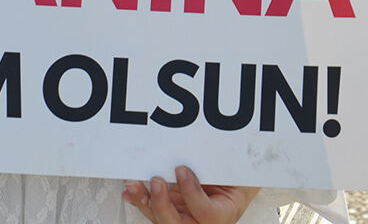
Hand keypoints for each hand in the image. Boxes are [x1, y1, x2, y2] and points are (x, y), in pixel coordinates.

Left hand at [122, 166, 259, 223]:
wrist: (234, 184)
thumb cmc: (237, 179)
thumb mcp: (233, 172)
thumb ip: (218, 166)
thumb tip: (197, 151)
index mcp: (223, 215)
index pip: (206, 213)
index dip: (192, 193)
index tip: (182, 170)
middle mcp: (201, 222)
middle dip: (162, 204)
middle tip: (157, 181)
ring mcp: (184, 218)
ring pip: (161, 219)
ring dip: (145, 201)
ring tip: (134, 184)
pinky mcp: (172, 210)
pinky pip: (153, 211)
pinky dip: (140, 200)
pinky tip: (130, 193)